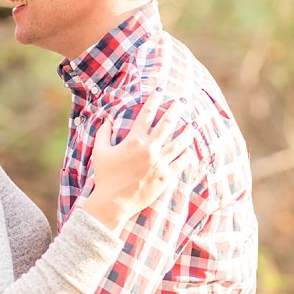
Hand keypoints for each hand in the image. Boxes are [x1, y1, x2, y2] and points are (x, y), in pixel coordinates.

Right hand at [83, 94, 188, 230]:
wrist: (114, 202)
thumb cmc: (105, 177)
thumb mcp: (100, 153)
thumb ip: (103, 134)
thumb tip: (106, 120)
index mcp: (134, 141)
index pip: (146, 114)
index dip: (153, 100)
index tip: (159, 91)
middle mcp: (149, 149)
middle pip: (167, 124)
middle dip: (176, 110)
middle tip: (183, 101)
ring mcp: (160, 162)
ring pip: (179, 142)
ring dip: (187, 131)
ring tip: (193, 124)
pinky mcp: (166, 176)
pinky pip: (181, 162)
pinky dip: (187, 154)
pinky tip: (191, 149)